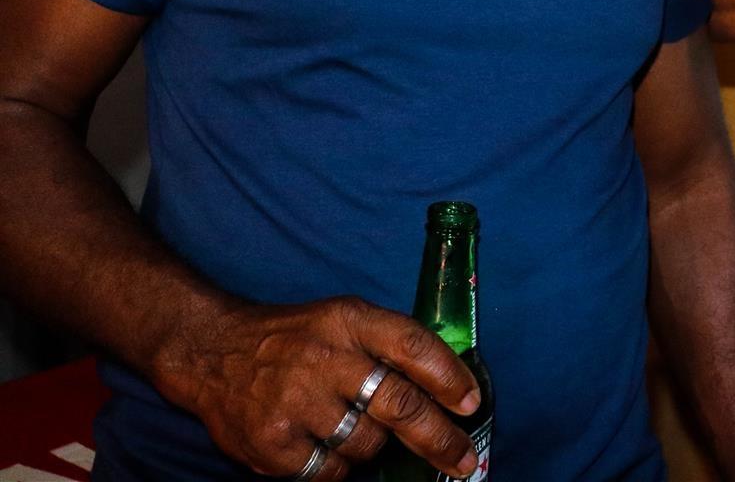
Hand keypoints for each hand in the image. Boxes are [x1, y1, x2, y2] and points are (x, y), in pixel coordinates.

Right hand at [152, 296, 481, 480]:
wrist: (211, 351)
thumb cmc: (295, 338)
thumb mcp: (342, 319)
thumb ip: (388, 345)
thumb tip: (451, 387)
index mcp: (349, 321)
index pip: (413, 346)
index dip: (449, 378)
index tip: (471, 404)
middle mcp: (324, 359)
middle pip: (399, 406)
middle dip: (439, 439)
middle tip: (463, 460)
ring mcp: (296, 403)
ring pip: (367, 444)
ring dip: (372, 445)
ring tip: (350, 426)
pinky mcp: (272, 443)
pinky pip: (330, 471)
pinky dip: (336, 466)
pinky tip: (322, 443)